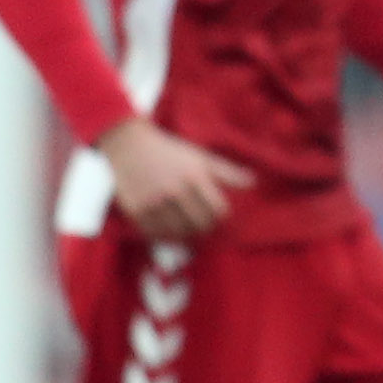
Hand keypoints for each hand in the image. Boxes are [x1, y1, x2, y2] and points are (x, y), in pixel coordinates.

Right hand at [99, 118, 252, 241]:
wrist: (128, 147)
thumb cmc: (170, 151)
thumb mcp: (201, 157)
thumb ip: (227, 172)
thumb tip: (253, 183)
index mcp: (195, 176)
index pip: (218, 209)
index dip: (221, 216)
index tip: (218, 215)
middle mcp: (175, 191)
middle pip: (199, 223)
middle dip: (205, 227)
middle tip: (204, 225)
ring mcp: (154, 203)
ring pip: (178, 232)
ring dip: (186, 234)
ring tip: (188, 229)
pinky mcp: (136, 211)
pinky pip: (155, 233)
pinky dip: (165, 236)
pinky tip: (169, 231)